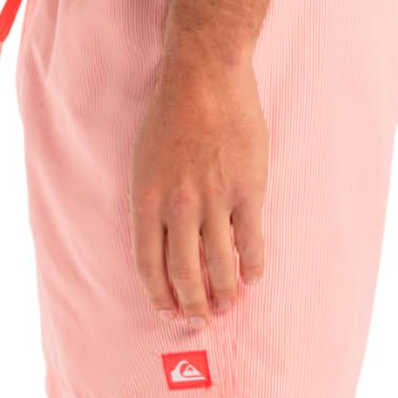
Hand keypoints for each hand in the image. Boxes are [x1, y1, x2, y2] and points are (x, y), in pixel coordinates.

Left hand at [129, 55, 267, 325]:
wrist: (204, 76)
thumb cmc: (170, 116)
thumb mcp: (144, 162)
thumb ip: (153, 204)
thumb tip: (167, 243)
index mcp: (146, 200)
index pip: (148, 264)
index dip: (159, 296)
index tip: (168, 313)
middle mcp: (178, 206)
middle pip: (184, 273)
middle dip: (192, 305)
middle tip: (201, 320)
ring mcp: (214, 199)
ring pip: (219, 265)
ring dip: (224, 293)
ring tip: (228, 305)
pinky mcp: (247, 190)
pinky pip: (252, 241)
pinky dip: (253, 266)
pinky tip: (253, 277)